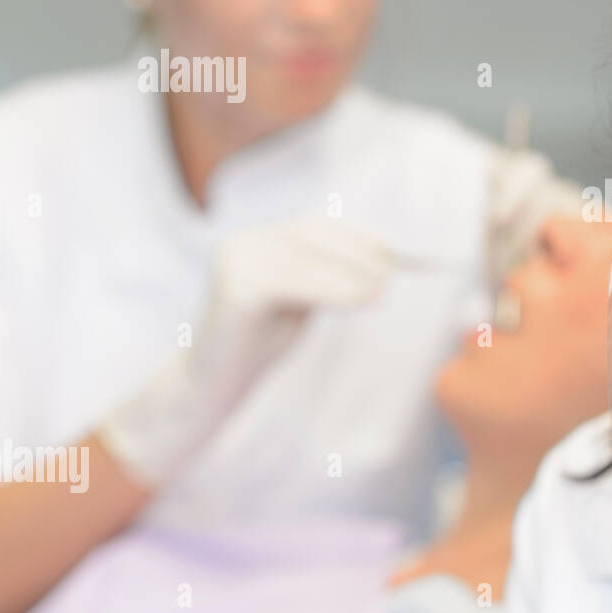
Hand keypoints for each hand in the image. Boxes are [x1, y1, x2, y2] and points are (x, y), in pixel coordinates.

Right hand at [96, 216, 395, 486]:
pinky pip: (293, 280)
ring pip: (308, 257)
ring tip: (383, 292)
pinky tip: (365, 299)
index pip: (321, 228)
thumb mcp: (302, 298)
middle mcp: (246, 240)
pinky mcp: (236, 288)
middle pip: (317, 236)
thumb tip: (387, 259)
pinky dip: (335, 288)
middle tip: (396, 274)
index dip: (363, 239)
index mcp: (261, 238)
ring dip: (354, 272)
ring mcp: (236, 260)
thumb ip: (329, 273)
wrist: (209, 384)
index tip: (402, 255)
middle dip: (362, 253)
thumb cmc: (260, 342)